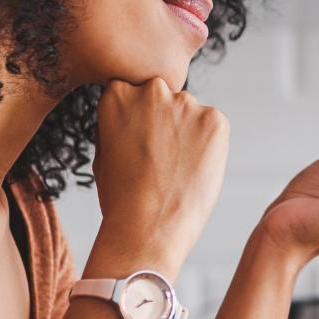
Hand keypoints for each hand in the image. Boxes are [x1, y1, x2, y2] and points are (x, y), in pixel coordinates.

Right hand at [88, 78, 227, 275]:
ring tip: (177, 170)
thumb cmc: (121, 198)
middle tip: (161, 160)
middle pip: (166, 100)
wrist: (147, 228)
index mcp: (118, 93)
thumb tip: (131, 112)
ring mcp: (186, 103)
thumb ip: (118, 123)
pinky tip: (194, 171)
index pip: (136, 94)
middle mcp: (152, 90)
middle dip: (166, 123)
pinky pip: (214, 128)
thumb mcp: (103, 152)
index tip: (142, 144)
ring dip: (189, 135)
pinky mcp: (215, 120)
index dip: (141, 122)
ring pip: (191, 115)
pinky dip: (210, 147)